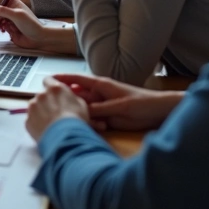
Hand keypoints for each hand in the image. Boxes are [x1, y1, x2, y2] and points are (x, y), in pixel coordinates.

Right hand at [0, 0, 76, 54]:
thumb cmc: (30, 24)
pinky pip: (1, 27)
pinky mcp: (10, 28)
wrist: (38, 38)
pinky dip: (1, 28)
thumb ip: (2, 11)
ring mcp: (10, 20)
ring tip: (1, 28)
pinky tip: (4, 31)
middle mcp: (11, 11)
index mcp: (14, 3)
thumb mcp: (16, 14)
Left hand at [25, 77, 88, 141]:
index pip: (48, 80)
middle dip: (47, 102)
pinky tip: (46, 130)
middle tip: (56, 113)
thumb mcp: (81, 104)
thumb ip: (71, 97)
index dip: (51, 86)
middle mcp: (41, 95)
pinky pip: (32, 119)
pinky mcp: (27, 120)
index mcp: (55, 89)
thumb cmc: (76, 120)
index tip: (55, 93)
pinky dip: (37, 123)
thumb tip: (67, 97)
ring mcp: (32, 107)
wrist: (65, 138)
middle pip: (42, 96)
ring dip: (41, 112)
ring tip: (51, 123)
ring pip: (35, 107)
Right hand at [53, 73, 182, 131]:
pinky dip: (92, 124)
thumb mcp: (119, 107)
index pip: (76, 80)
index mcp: (101, 85)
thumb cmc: (143, 104)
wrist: (162, 113)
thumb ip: (99, 109)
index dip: (61, 79)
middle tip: (55, 108)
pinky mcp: (109, 118)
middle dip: (67, 102)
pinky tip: (97, 128)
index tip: (46, 80)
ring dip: (82, 116)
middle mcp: (100, 95)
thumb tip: (79, 111)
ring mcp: (104, 106)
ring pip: (84, 110)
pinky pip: (94, 121)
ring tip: (81, 122)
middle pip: (76, 96)